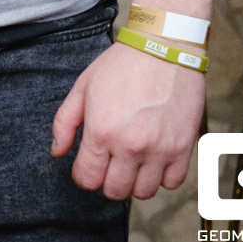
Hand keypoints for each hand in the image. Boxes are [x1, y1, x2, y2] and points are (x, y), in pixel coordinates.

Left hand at [50, 40, 202, 198]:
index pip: (87, 178)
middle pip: (115, 191)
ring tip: (131, 162)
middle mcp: (131, 146)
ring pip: (144, 192)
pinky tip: (154, 159)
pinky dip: (162, 177)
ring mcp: (160, 149)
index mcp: (101, 131)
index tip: (87, 166)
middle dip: (107, 181)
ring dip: (134, 182)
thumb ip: (64, 123)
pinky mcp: (185, 148)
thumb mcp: (82, 88)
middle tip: (108, 163)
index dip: (83, 176)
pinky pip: (173, 183)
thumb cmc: (120, 66)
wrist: (164, 48)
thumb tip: (57, 152)